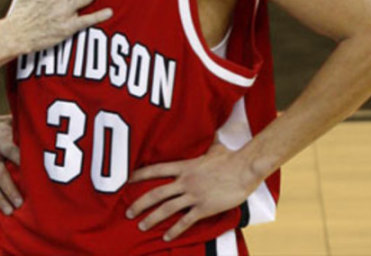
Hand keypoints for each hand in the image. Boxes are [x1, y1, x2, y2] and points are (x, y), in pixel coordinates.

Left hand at [125, 142, 260, 241]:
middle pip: (156, 193)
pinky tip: (166, 237)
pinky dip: (174, 230)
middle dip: (139, 204)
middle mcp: (185, 181)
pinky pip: (186, 221)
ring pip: (167, 209)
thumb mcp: (214, 147)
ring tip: (141, 226)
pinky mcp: (204, 208)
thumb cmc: (231, 158)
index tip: (126, 180)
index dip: (139, 175)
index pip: (155, 170)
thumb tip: (211, 133)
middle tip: (128, 212)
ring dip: (152, 218)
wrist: (245, 169)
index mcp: (184, 166)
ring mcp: (193, 195)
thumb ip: (208, 144)